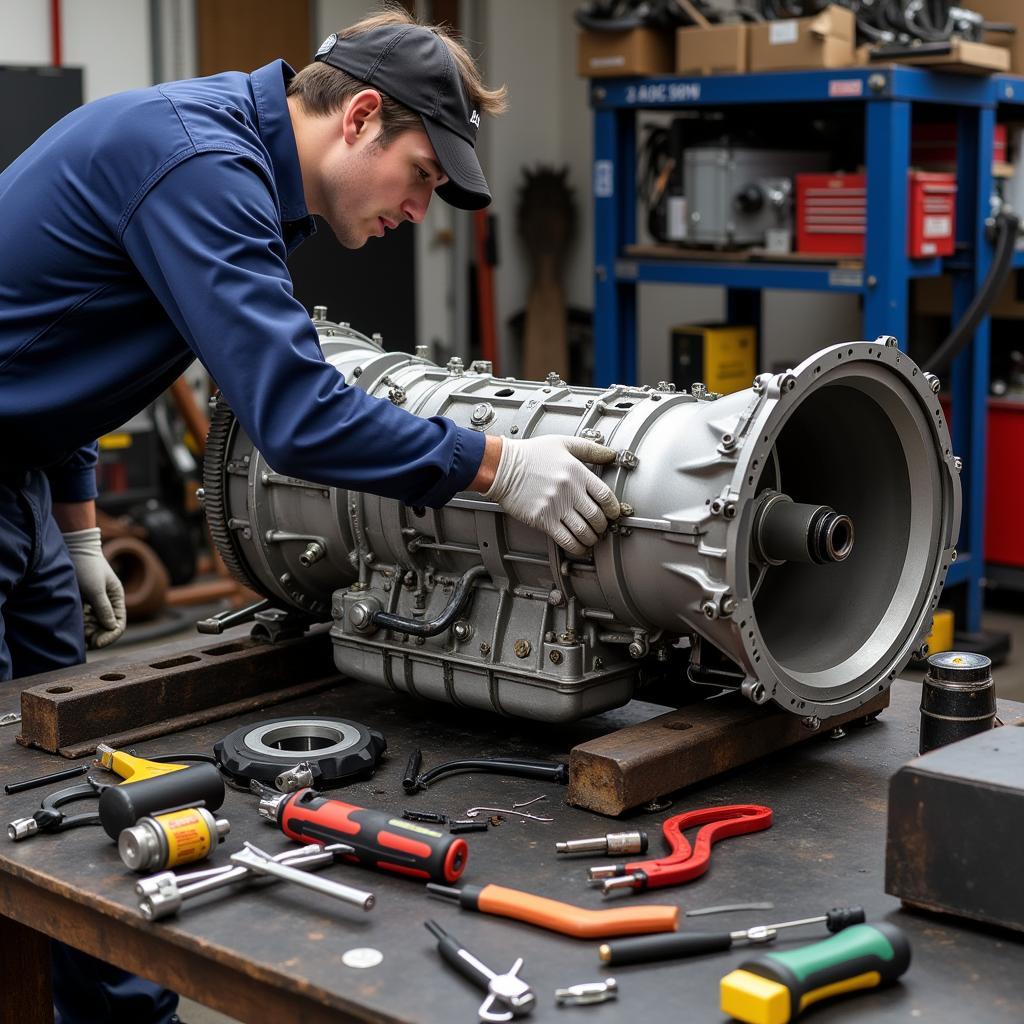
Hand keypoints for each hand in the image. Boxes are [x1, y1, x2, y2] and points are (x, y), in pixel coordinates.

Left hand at [62, 528, 126, 648]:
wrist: (74, 548)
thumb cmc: (87, 567)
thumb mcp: (96, 589)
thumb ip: (104, 609)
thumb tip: (112, 627)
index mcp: (117, 598)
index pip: (118, 624)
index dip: (109, 636)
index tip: (96, 643)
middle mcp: (108, 602)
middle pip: (106, 627)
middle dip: (96, 636)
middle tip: (84, 642)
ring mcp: (96, 602)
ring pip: (94, 624)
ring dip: (87, 631)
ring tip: (77, 632)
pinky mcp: (84, 601)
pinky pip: (84, 618)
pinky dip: (80, 624)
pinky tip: (74, 624)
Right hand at [483, 435, 620, 555]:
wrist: (502, 466)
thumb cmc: (530, 454)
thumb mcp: (563, 443)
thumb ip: (589, 449)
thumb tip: (610, 454)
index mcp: (577, 472)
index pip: (606, 496)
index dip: (613, 510)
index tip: (612, 514)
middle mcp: (569, 490)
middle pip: (597, 517)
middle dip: (603, 527)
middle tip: (600, 528)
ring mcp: (555, 506)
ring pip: (584, 532)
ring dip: (591, 539)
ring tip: (590, 538)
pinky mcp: (542, 519)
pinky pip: (566, 540)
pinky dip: (576, 547)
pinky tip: (578, 546)